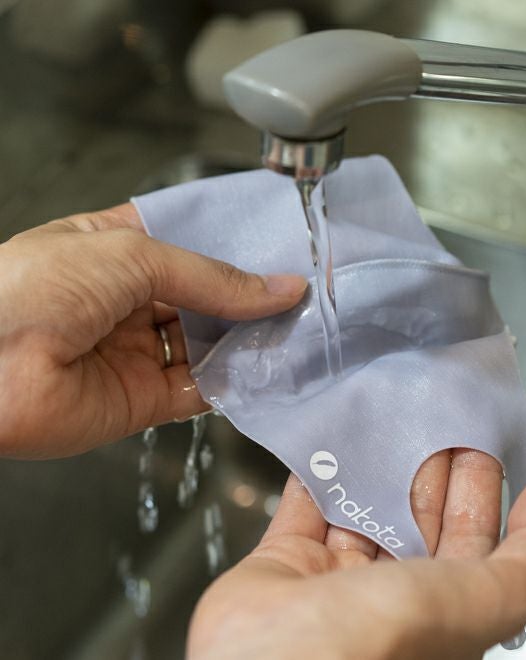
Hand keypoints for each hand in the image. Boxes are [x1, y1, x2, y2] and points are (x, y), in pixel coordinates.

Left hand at [0, 205, 306, 457]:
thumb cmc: (31, 291)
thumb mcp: (131, 256)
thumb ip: (211, 276)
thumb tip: (279, 287)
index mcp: (117, 250)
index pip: (190, 243)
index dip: (235, 245)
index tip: (281, 247)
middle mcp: (130, 300)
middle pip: (207, 296)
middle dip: (251, 295)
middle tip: (301, 291)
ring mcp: (138, 351)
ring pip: (210, 344)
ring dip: (249, 339)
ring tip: (294, 328)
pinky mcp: (143, 399)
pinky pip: (201, 389)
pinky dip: (234, 381)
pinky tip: (263, 367)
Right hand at [188, 451, 525, 659]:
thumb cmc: (371, 645)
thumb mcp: (475, 603)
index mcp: (439, 615)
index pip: (471, 543)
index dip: (479, 494)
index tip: (480, 444)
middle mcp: (387, 600)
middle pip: (416, 521)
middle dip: (430, 470)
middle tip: (438, 419)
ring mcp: (330, 583)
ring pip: (362, 511)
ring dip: (377, 468)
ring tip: (389, 420)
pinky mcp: (280, 565)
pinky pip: (303, 509)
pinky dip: (316, 476)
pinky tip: (330, 443)